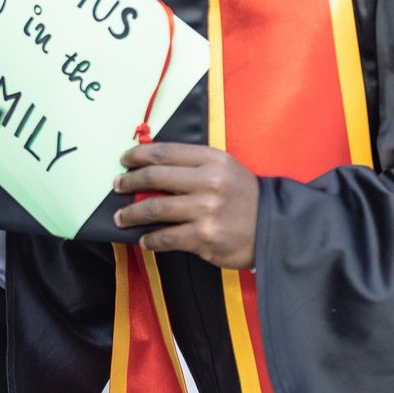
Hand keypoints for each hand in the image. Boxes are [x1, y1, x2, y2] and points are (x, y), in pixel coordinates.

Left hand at [112, 142, 259, 270]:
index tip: (125, 161)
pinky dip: (150, 239)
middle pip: (154, 177)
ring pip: (154, 208)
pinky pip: (166, 237)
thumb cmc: (245, 197)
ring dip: (131, 214)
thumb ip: (193, 165)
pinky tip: (144, 240)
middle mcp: (208, 182)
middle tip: (117, 186)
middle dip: (129, 182)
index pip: (164, 152)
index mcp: (212, 160)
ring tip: (121, 217)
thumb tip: (151, 167)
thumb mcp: (225, 169)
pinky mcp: (204, 237)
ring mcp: (206, 210)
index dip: (138, 155)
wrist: (276, 228)